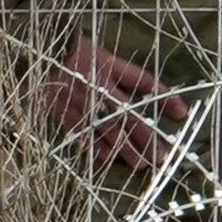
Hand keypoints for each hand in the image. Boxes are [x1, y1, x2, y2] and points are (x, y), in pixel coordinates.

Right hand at [36, 35, 183, 168]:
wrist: (38, 56)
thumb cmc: (85, 59)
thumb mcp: (115, 63)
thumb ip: (144, 82)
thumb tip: (177, 106)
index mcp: (106, 69)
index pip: (141, 83)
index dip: (162, 98)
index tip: (182, 114)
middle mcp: (90, 87)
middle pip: (122, 114)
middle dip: (143, 136)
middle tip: (160, 157)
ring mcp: (72, 102)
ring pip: (102, 128)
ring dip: (122, 148)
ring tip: (141, 164)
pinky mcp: (58, 112)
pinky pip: (78, 133)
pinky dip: (94, 147)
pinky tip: (108, 159)